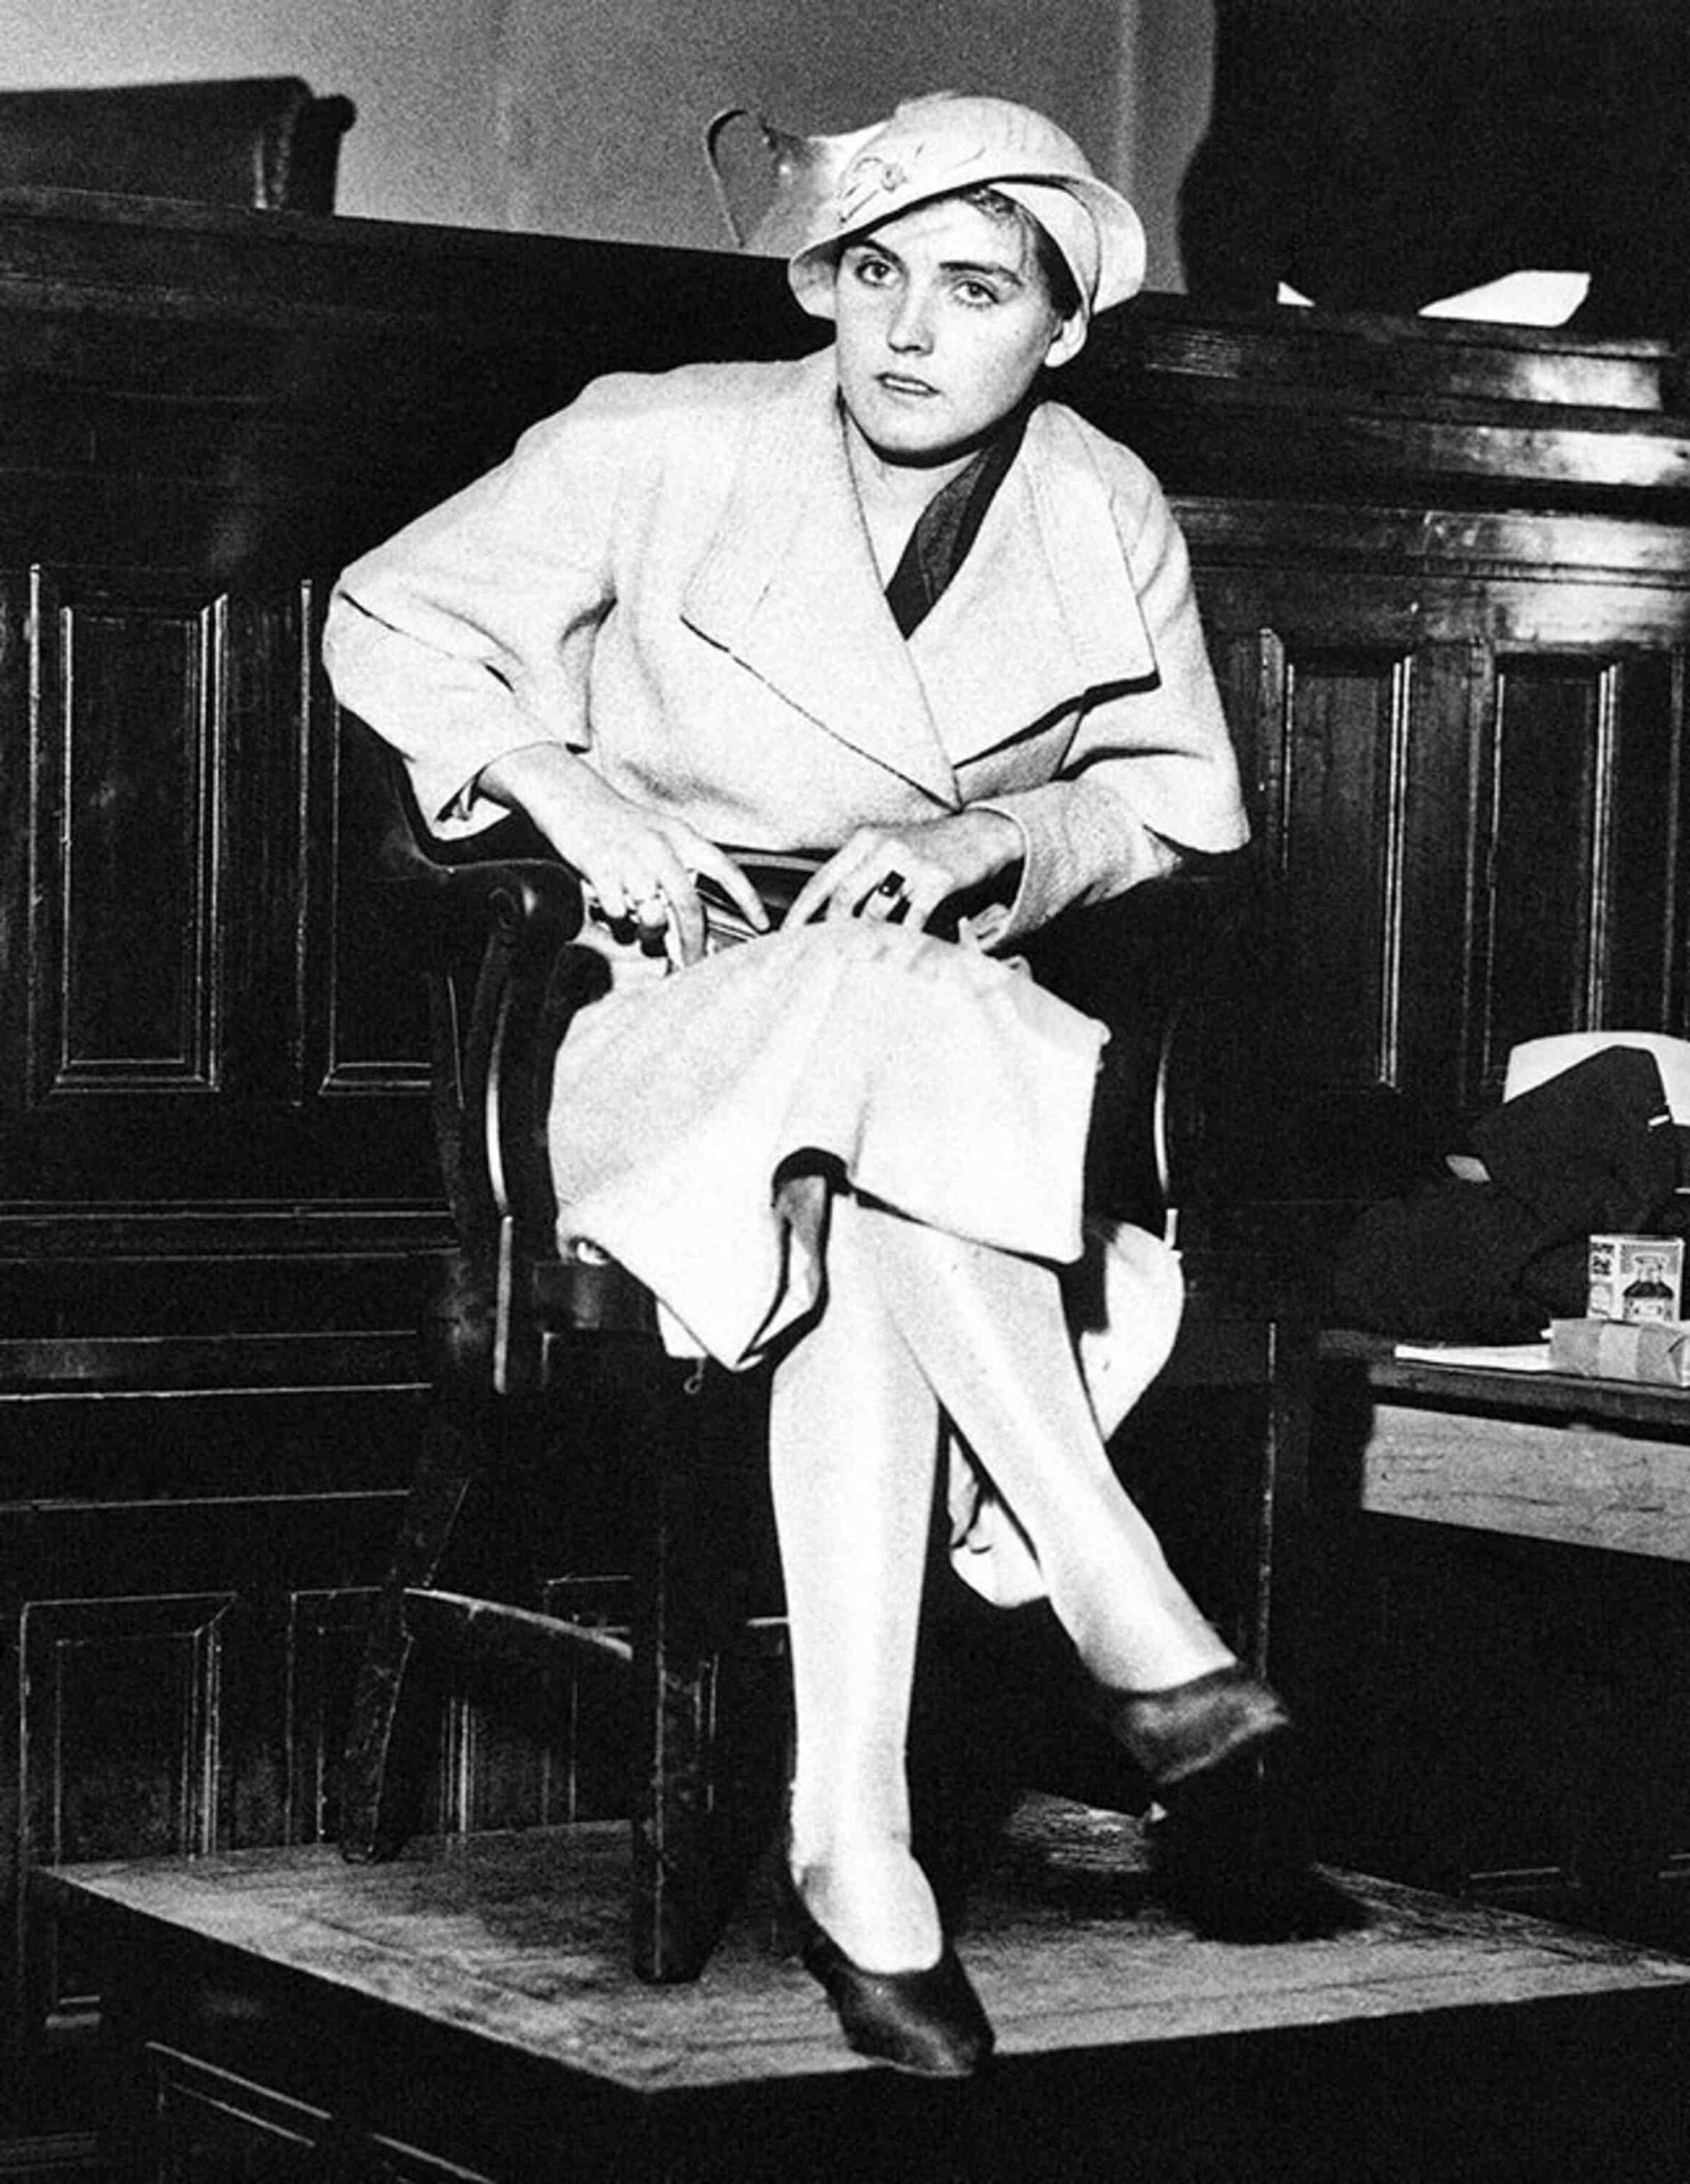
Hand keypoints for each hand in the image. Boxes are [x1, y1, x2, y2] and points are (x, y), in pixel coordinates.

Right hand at [475, 743, 766, 965]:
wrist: (571, 796)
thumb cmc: (619, 824)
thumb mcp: (659, 836)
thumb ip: (679, 870)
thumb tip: (692, 922)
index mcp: (681, 836)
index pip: (725, 869)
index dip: (748, 899)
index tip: (762, 925)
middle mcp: (660, 845)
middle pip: (689, 906)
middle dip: (694, 943)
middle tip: (694, 963)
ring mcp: (631, 856)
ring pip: (652, 914)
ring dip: (647, 930)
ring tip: (638, 922)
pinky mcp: (600, 867)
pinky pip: (619, 912)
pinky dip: (618, 919)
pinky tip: (612, 906)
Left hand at [784, 811, 1021, 931]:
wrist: (982, 834)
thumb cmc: (930, 850)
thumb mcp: (889, 850)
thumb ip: (861, 875)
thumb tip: (829, 914)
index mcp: (865, 841)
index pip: (823, 879)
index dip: (801, 910)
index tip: (786, 934)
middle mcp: (884, 848)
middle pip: (843, 897)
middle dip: (830, 930)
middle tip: (824, 954)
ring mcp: (912, 863)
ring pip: (876, 911)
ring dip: (867, 939)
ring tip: (862, 958)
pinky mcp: (938, 879)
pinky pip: (913, 919)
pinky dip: (904, 939)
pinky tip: (900, 951)